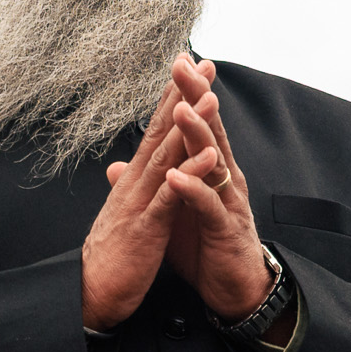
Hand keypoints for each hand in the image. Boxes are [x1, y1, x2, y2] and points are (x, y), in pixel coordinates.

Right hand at [84, 73, 221, 329]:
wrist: (89, 294)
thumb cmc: (110, 255)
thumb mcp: (123, 214)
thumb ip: (127, 187)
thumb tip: (122, 166)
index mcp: (135, 181)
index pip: (157, 132)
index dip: (173, 98)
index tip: (190, 70)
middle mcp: (136, 183)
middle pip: (161, 132)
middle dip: (182, 96)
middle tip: (200, 64)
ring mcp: (140, 203)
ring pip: (167, 158)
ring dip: (189, 126)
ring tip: (209, 97)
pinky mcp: (146, 229)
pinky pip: (170, 199)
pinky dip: (189, 176)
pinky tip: (207, 157)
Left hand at [155, 59, 274, 320]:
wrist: (234, 289)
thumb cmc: (205, 246)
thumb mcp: (171, 211)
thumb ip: (149, 183)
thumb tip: (116, 166)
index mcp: (210, 171)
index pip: (198, 125)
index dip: (187, 95)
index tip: (178, 62)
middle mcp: (223, 179)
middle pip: (210, 131)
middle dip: (197, 98)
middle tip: (185, 65)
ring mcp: (227, 202)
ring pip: (213, 162)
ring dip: (197, 136)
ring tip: (180, 111)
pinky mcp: (225, 230)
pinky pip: (208, 206)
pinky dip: (193, 190)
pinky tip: (178, 176)